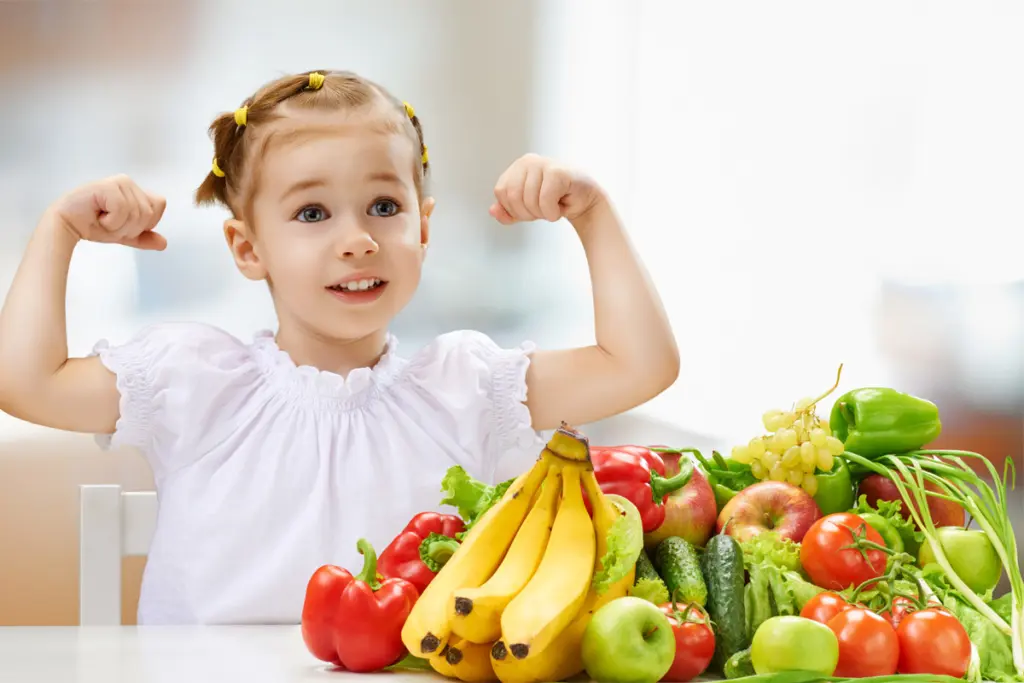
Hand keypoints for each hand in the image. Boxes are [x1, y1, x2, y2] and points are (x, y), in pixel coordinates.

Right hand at [49, 174, 167, 249]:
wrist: (66, 226)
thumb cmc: (92, 225)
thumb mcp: (123, 234)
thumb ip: (143, 238)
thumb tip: (164, 243)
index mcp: (134, 190)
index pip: (159, 205)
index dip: (145, 222)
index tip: (123, 223)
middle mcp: (128, 182)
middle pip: (148, 213)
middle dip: (130, 227)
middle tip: (109, 223)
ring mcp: (117, 182)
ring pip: (137, 213)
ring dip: (118, 226)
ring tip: (102, 219)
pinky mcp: (107, 186)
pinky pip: (122, 210)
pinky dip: (111, 221)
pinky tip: (97, 216)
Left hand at [489, 154, 604, 225]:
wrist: (585, 202)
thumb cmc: (554, 201)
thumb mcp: (526, 210)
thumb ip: (507, 211)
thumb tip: (492, 210)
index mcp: (517, 167)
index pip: (501, 192)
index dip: (513, 208)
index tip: (531, 208)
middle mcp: (528, 161)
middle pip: (512, 197)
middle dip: (527, 213)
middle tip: (543, 210)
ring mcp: (543, 164)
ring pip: (528, 201)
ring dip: (543, 214)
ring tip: (554, 206)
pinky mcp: (558, 172)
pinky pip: (545, 202)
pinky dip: (553, 213)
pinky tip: (562, 206)